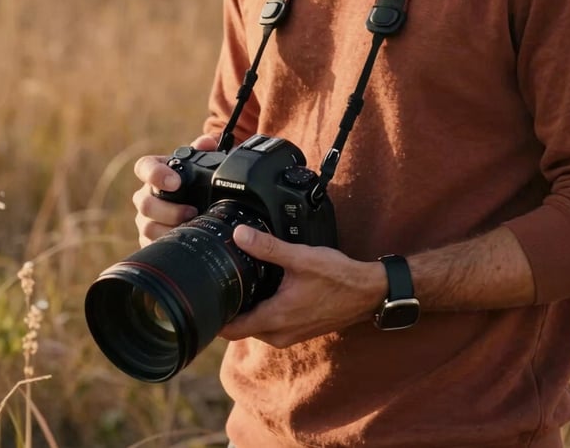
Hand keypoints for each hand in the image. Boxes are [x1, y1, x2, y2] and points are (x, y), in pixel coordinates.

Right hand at [131, 134, 218, 246]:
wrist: (195, 204)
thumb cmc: (195, 179)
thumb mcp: (201, 162)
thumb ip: (205, 149)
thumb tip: (208, 141)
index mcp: (155, 171)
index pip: (144, 167)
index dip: (155, 174)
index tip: (175, 182)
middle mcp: (145, 194)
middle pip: (145, 203)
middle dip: (169, 210)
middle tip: (192, 211)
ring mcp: (145, 218)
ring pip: (147, 226)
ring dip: (169, 228)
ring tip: (191, 227)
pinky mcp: (148, 238)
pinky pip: (150, 244)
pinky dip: (167, 243)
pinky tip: (184, 241)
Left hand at [219, 225, 386, 347]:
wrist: (367, 293)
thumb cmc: (338, 277)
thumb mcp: (300, 258)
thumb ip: (268, 247)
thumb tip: (239, 235)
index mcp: (274, 320)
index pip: (230, 329)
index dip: (213, 316)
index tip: (202, 299)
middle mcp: (278, 334)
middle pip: (240, 327)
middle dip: (229, 308)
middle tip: (219, 281)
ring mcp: (289, 335)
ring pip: (255, 326)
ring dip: (247, 308)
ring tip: (239, 281)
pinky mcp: (298, 330)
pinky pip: (270, 324)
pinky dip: (262, 310)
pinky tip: (265, 287)